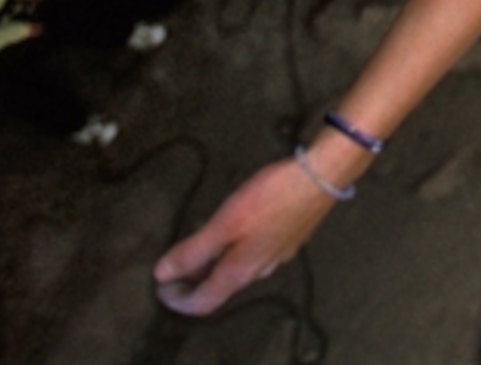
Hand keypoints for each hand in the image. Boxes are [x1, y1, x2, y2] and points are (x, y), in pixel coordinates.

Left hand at [152, 156, 335, 315]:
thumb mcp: (225, 222)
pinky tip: (233, 233)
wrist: (321, 177)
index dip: (177, 300)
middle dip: (193, 282)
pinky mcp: (289, 240)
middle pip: (220, 289)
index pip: (202, 303)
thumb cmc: (270, 198)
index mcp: (240, 272)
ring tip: (198, 249)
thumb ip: (194, 250)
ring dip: (214, 267)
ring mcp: (277, 257)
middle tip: (173, 267)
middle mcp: (259, 272)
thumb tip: (162, 274)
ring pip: (238, 272)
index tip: (159, 286)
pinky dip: (233, 254)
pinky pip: (253, 257)